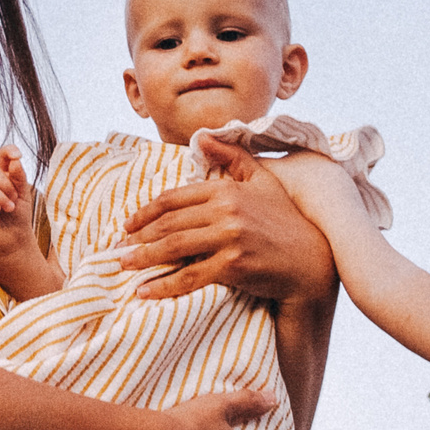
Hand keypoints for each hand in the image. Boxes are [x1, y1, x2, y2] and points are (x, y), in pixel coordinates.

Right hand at [0, 147, 61, 297]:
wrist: (14, 241)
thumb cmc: (19, 217)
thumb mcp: (24, 195)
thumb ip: (19, 178)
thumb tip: (14, 161)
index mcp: (2, 176)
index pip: (2, 156)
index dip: (8, 151)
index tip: (18, 156)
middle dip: (6, 184)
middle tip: (14, 200)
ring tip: (9, 209)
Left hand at [119, 144, 335, 302]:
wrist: (311, 262)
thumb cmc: (285, 221)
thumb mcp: (263, 180)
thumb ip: (233, 155)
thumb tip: (201, 137)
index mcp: (227, 189)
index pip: (174, 198)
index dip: (145, 212)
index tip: (128, 225)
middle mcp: (226, 210)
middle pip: (168, 223)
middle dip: (138, 236)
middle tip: (119, 248)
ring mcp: (229, 238)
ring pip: (174, 247)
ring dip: (143, 258)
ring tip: (123, 266)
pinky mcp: (233, 266)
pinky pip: (189, 276)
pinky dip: (163, 285)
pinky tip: (145, 292)